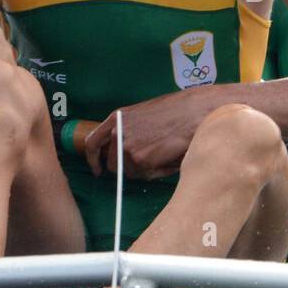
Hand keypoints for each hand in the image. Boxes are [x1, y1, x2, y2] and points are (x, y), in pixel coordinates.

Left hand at [84, 90, 214, 179]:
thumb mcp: (144, 115)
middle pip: (112, 165)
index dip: (93, 160)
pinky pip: (146, 175)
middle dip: (128, 167)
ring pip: (130, 172)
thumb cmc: (176, 112)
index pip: (93, 143)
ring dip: (144, 170)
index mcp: (117, 118)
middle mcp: (118, 132)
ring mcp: (127, 147)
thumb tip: (124, 154)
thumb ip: (129, 131)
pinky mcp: (141, 159)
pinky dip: (157, 172)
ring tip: (163, 155)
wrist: (194, 112)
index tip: (97, 169)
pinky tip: (170, 158)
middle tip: (148, 162)